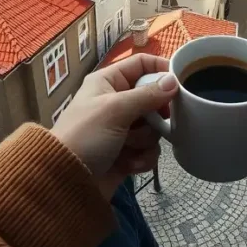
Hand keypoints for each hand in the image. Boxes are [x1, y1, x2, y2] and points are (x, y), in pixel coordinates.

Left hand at [51, 54, 178, 198]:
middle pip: (153, 99)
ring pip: (154, 127)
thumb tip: (174, 81)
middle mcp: (117, 102)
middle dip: (154, 115)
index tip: (180, 82)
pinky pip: (149, 150)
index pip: (141, 64)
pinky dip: (142, 158)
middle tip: (153, 123)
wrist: (66, 182)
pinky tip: (128, 164)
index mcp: (108, 82)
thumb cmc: (86, 137)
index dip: (160, 70)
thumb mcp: (115, 110)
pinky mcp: (127, 153)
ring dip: (145, 140)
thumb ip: (147, 95)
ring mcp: (123, 129)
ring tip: (128, 147)